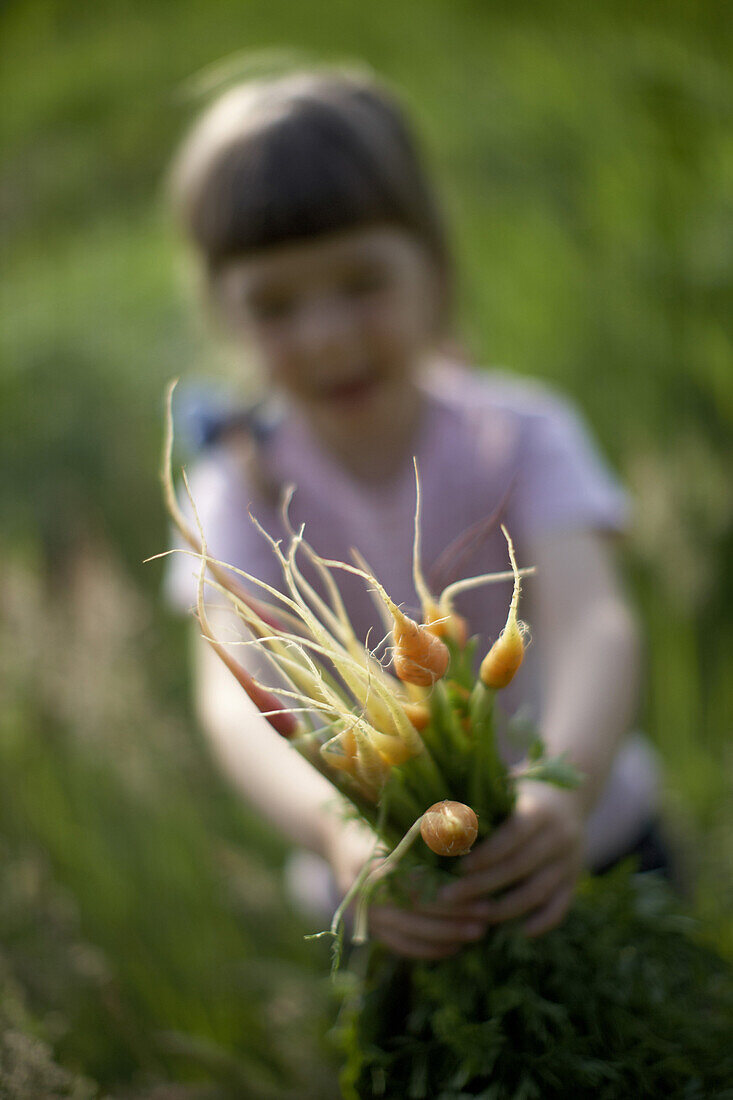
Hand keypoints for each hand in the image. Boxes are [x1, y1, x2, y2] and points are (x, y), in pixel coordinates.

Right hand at [323, 817, 493, 959]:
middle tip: (486, 920)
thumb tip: (468, 834)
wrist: (336, 835)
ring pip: (406, 934)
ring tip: (476, 934)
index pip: (416, 888)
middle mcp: (361, 893)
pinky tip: (452, 947)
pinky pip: (397, 944)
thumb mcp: (398, 823)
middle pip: (413, 914)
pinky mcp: (364, 925)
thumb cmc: (377, 822)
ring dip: (444, 938)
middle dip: (453, 920)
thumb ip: (426, 833)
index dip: (450, 896)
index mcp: (371, 864)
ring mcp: (360, 912)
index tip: (481, 896)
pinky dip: (425, 949)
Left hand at [437, 780, 583, 937]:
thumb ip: (483, 806)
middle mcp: (559, 836)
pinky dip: (541, 922)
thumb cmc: (522, 796)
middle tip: (449, 897)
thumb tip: (441, 825)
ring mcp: (569, 861)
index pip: (513, 835)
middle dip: (482, 885)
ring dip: (505, 909)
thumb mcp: (508, 792)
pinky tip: (519, 931)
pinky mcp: (574, 881)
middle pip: (519, 867)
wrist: (569, 799)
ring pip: (538, 892)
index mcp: (540, 811)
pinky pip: (559, 907)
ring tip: (474, 917)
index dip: (485, 854)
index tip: (458, 867)